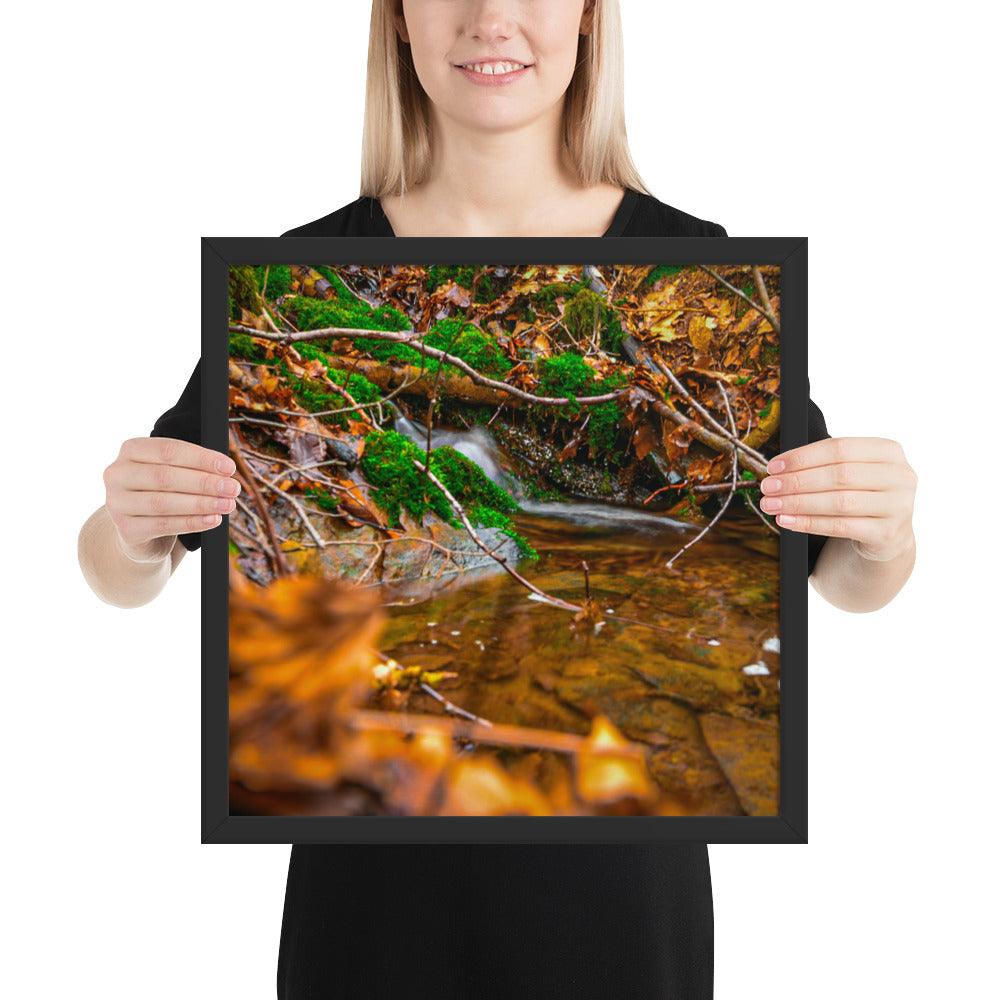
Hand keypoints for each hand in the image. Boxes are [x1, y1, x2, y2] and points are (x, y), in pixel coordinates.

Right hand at [104, 437, 240, 559]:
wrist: (140, 529)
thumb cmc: (163, 492)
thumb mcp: (173, 472)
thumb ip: (193, 467)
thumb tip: (225, 471)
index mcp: (131, 450)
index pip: (168, 450)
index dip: (201, 458)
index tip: (229, 467)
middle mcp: (118, 474)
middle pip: (165, 476)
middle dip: (204, 482)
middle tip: (232, 488)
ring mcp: (117, 503)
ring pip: (164, 503)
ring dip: (201, 503)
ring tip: (227, 505)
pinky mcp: (126, 529)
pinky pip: (163, 525)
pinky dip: (192, 522)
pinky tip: (213, 520)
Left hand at [758, 437, 916, 560]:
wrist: (886, 535)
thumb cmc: (861, 496)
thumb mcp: (852, 473)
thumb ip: (824, 465)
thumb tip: (777, 469)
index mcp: (889, 451)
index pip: (840, 448)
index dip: (803, 457)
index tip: (773, 466)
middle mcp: (900, 476)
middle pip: (839, 475)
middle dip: (797, 481)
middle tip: (768, 487)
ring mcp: (898, 506)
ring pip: (839, 502)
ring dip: (798, 503)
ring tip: (772, 505)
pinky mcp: (888, 533)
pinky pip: (841, 527)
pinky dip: (809, 523)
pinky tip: (787, 521)